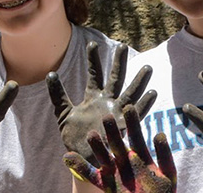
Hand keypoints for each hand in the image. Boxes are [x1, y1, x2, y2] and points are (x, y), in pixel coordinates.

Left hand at [47, 42, 156, 165]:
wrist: (83, 158)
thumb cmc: (75, 137)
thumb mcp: (63, 113)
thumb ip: (58, 94)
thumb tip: (50, 74)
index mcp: (93, 98)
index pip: (94, 74)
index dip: (93, 59)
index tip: (92, 43)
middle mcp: (108, 102)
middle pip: (116, 78)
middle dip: (119, 62)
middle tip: (123, 46)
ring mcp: (117, 112)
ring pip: (130, 92)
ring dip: (139, 81)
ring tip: (147, 67)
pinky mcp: (123, 126)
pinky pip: (136, 113)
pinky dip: (144, 104)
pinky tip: (152, 93)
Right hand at [63, 104, 175, 192]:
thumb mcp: (168, 174)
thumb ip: (164, 155)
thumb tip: (159, 134)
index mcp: (141, 155)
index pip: (136, 135)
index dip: (132, 122)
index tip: (128, 107)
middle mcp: (126, 160)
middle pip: (117, 143)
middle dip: (112, 131)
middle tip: (107, 116)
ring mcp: (115, 171)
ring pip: (103, 156)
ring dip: (97, 146)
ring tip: (91, 134)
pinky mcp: (105, 183)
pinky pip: (90, 174)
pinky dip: (79, 166)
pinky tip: (68, 156)